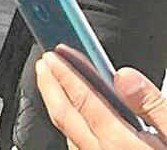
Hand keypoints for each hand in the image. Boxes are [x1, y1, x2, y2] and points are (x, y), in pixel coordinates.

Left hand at [36, 49, 166, 149]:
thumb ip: (153, 106)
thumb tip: (125, 78)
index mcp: (122, 146)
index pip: (83, 102)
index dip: (65, 75)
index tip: (53, 56)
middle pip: (65, 118)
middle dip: (50, 87)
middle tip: (43, 64)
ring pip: (68, 135)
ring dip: (58, 107)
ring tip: (53, 85)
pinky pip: (79, 149)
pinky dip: (71, 128)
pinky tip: (77, 120)